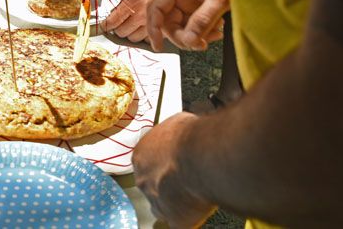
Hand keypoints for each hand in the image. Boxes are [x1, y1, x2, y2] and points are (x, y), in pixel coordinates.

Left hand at [102, 0, 173, 42]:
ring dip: (132, 34)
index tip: (102, 28)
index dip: (106, 25)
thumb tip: (112, 13)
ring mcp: (153, 24)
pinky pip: (147, 40)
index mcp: (135, 0)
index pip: (113, 19)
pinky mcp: (162, 33)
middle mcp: (143, 14)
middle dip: (120, 29)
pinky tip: (148, 28)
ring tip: (138, 25)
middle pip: (121, 32)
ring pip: (133, 39)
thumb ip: (127, 2)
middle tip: (123, 24)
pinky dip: (146, 36)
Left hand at [133, 112, 216, 227]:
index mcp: (140, 155)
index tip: (176, 164)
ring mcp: (156, 201)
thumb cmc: (189, 138)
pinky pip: (178, 222)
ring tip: (193, 194)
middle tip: (186, 178)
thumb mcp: (177, 123)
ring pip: (163, 206)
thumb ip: (172, 134)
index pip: (148, 163)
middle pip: (153, 185)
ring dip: (175, 201)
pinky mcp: (173, 219)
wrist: (201, 157)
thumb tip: (179, 132)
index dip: (164, 165)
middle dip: (168, 183)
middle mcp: (142, 179)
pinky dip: (188, 217)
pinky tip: (198, 208)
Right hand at [146, 0, 229, 51]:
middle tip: (199, 44)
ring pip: (181, 27)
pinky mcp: (195, 10)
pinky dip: (203, 34)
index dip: (153, 27)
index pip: (156, 7)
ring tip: (214, 34)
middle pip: (168, 22)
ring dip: (195, 37)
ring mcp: (187, 3)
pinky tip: (216, 31)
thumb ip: (204, 19)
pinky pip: (192, 27)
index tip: (158, 45)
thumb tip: (189, 39)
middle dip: (182, 37)